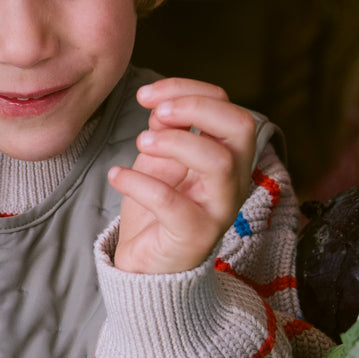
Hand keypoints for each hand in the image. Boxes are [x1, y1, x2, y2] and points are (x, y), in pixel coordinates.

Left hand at [108, 78, 257, 273]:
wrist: (148, 266)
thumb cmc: (158, 208)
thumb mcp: (160, 159)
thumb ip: (166, 129)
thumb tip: (160, 102)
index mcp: (228, 156)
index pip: (228, 108)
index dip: (190, 91)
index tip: (148, 95)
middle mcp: (233, 180)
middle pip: (241, 128)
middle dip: (197, 108)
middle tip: (157, 113)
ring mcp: (218, 209)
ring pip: (219, 162)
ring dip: (175, 142)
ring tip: (140, 142)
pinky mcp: (196, 237)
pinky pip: (174, 205)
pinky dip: (140, 183)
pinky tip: (117, 175)